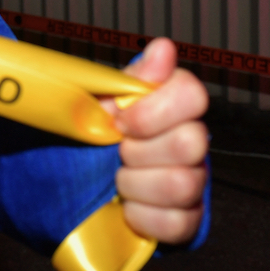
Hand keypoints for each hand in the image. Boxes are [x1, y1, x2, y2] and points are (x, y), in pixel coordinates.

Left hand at [108, 38, 209, 243]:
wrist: (75, 184)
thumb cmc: (92, 136)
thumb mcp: (99, 102)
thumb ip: (130, 79)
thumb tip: (164, 47)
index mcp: (171, 106)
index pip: (193, 94)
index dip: (152, 110)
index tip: (119, 119)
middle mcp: (192, 141)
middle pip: (191, 142)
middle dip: (139, 150)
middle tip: (116, 151)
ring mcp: (194, 181)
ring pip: (182, 184)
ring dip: (135, 184)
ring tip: (116, 179)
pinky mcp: (187, 219)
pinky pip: (175, 222)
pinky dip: (141, 216)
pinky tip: (125, 206)